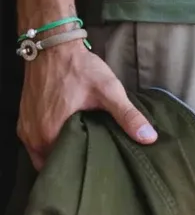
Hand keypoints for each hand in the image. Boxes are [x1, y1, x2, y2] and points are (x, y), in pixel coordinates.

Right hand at [17, 39, 156, 169]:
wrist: (53, 45)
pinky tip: (69, 133)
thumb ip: (127, 115)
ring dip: (61, 151)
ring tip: (84, 146)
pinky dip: (51, 140)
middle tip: (95, 158)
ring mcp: (26, 130)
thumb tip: (149, 138)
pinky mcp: (24, 120)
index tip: (99, 167)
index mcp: (49, 138)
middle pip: (53, 162)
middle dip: (72, 162)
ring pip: (43, 153)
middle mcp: (32, 139)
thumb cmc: (79, 68)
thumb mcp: (108, 90)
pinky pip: (37, 140)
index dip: (81, 169)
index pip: (64, 169)